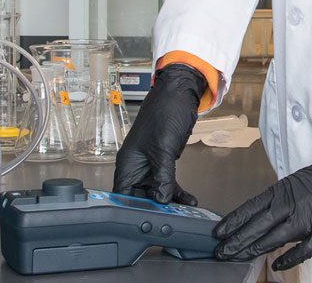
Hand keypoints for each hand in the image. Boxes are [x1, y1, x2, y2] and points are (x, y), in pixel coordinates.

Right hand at [111, 64, 206, 204]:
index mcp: (127, 162)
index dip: (133, 209)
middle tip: (170, 216)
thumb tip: (162, 198)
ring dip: (170, 201)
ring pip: (156, 192)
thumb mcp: (163, 148)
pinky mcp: (163, 162)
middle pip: (140, 197)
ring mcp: (149, 164)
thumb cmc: (164, 111)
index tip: (148, 218)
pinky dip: (177, 192)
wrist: (180, 94)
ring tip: (183, 210)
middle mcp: (136, 166)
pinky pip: (167, 182)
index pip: (123, 195)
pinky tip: (187, 199)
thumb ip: (162, 177)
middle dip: (155, 208)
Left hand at [215, 163, 311, 269]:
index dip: (232, 221)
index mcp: (283, 192)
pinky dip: (286, 260)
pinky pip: (299, 252)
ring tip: (238, 257)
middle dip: (236, 240)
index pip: (250, 208)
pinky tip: (275, 265)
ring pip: (272, 240)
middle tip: (221, 251)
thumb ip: (278, 199)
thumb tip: (260, 215)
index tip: (219, 232)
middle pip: (256, 226)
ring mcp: (305, 222)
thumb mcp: (296, 182)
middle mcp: (290, 207)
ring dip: (253, 249)